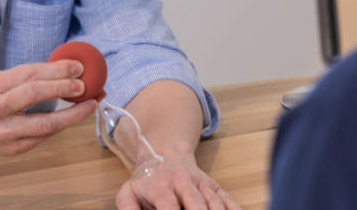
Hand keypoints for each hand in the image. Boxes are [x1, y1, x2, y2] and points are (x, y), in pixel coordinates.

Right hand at [0, 59, 95, 156]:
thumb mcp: (0, 82)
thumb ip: (27, 77)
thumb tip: (68, 69)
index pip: (29, 74)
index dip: (56, 70)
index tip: (77, 67)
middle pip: (34, 94)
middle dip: (63, 88)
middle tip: (84, 85)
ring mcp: (4, 132)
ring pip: (44, 123)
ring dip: (72, 114)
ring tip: (89, 104)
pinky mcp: (14, 149)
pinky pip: (44, 136)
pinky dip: (62, 125)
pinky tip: (74, 117)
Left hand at [115, 152, 240, 209]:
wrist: (165, 152)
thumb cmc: (147, 180)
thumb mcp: (130, 192)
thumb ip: (127, 208)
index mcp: (161, 186)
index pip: (170, 207)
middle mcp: (184, 182)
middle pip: (198, 205)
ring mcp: (202, 183)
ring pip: (215, 204)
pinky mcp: (215, 186)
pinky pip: (229, 200)